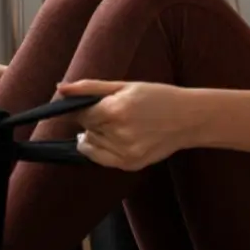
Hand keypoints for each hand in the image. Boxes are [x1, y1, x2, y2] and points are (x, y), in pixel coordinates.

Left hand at [57, 80, 197, 170]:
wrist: (189, 118)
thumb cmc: (158, 97)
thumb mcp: (125, 85)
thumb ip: (89, 87)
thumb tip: (60, 88)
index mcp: (116, 110)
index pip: (81, 114)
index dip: (85, 110)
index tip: (96, 106)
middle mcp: (118, 134)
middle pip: (86, 130)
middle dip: (93, 122)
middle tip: (114, 113)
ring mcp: (125, 152)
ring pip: (91, 145)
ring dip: (97, 136)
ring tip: (118, 126)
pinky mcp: (130, 164)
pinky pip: (101, 159)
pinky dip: (102, 150)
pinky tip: (117, 138)